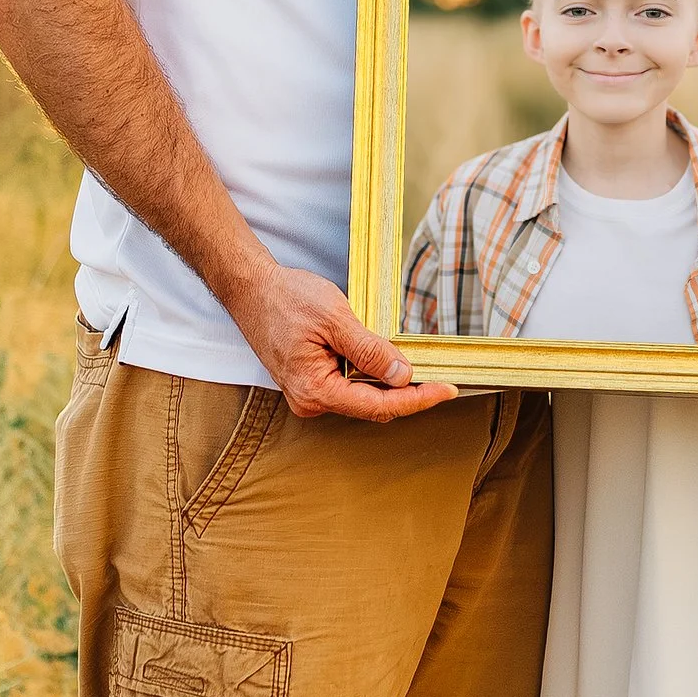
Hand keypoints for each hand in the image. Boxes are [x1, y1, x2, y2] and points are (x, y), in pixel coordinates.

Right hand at [227, 259, 456, 422]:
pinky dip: (370, 376)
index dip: (418, 400)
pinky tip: (385, 361)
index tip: (446, 390)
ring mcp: (309, 394)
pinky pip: (348, 386)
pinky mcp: (310, 383)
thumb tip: (402, 375)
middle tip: (441, 378)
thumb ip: (370, 350)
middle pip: (373, 407)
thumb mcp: (335, 318)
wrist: (251, 289)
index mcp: (316, 390)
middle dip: (408, 394)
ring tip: (415, 365)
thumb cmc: (286, 299)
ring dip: (388, 384)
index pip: (379, 405)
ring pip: (362, 397)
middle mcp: (311, 401)